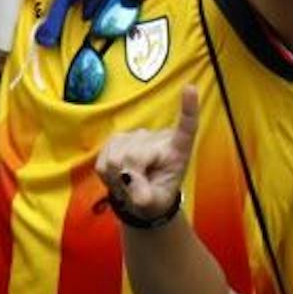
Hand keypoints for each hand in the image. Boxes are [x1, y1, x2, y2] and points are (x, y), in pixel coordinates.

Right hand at [96, 85, 198, 221]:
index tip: (190, 88)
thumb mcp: (157, 204)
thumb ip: (148, 200)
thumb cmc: (156, 198)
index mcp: (177, 151)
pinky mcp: (115, 140)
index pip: (185, 128)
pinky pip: (103, 161)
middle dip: (130, 179)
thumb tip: (136, 194)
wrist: (138, 199)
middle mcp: (156, 139)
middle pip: (135, 155)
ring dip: (117, 179)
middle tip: (135, 193)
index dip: (188, 110)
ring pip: (116, 158)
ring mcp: (134, 136)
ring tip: (128, 185)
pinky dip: (107, 175)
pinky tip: (117, 177)